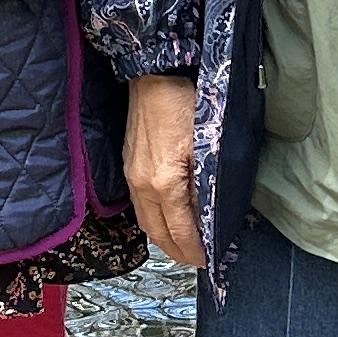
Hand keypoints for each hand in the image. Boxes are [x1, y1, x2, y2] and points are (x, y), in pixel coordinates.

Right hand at [124, 70, 202, 270]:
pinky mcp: (129, 164)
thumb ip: (205, 185)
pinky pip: (138, 204)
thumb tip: (208, 214)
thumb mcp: (206, 145)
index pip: (180, 230)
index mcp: (163, 183)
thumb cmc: (183, 102)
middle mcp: (142, 184)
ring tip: (181, 245)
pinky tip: (165, 217)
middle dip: (177, 252)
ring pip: (145, 221)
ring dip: (163, 238)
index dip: (194, 250)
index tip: (207, 261)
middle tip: (195, 260)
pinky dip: (152, 219)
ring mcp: (132, 175)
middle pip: (157, 233)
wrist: (154, 75)